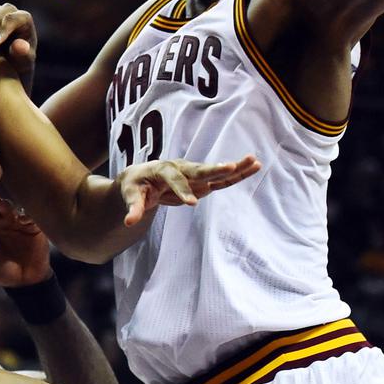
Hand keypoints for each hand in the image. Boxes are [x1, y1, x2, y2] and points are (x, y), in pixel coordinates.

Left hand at [0, 197, 52, 287]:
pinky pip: (30, 217)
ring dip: (7, 206)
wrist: (25, 281)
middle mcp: (3, 223)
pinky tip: (23, 220)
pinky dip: (27, 216)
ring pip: (11, 208)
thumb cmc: (3, 271)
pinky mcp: (33, 227)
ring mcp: (17, 223)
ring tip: (4, 208)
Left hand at [118, 155, 259, 225]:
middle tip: (230, 166)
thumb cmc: (134, 185)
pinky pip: (221, 179)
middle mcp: (180, 167)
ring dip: (234, 167)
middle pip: (198, 168)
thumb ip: (133, 208)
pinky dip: (236, 175)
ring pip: (215, 171)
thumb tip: (129, 222)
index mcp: (162, 169)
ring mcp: (193, 173)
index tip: (191, 203)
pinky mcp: (202, 182)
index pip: (173, 178)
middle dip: (214, 169)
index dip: (182, 190)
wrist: (140, 177)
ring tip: (254, 161)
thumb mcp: (129, 195)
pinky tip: (253, 167)